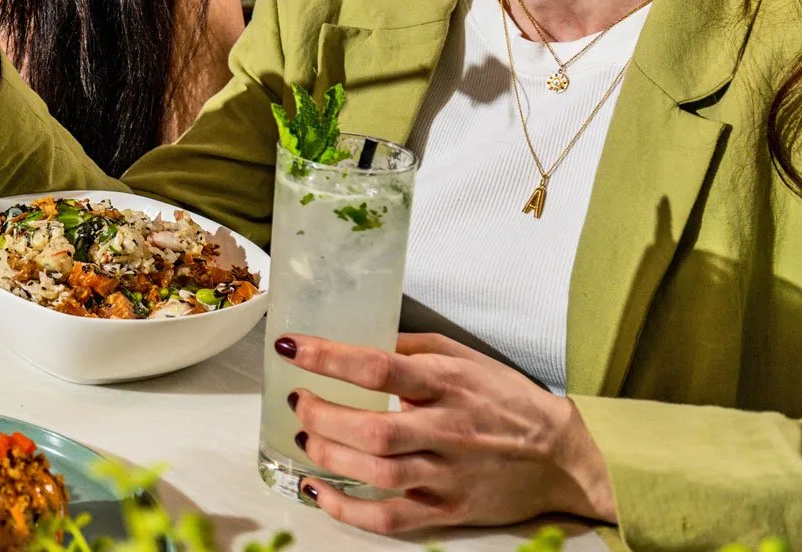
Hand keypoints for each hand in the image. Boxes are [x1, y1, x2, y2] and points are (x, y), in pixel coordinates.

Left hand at [279, 332, 616, 534]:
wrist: (564, 455)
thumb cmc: (508, 401)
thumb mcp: (464, 358)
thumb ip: (411, 347)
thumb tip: (359, 339)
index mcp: (448, 384)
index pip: (378, 367)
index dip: (328, 357)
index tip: (292, 346)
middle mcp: (447, 430)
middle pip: (372, 429)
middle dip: (321, 414)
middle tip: (298, 401)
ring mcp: (448, 474)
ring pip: (377, 474)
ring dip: (328, 457)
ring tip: (307, 438)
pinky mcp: (449, 509)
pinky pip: (391, 518)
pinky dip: (347, 510)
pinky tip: (319, 491)